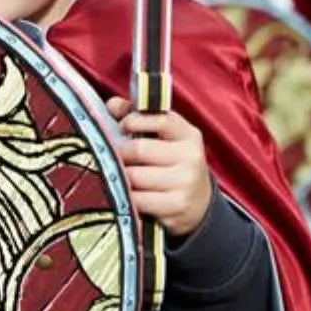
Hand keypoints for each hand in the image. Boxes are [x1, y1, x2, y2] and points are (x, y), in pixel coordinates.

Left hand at [105, 97, 212, 236]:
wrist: (198, 202)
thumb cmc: (171, 162)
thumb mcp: (163, 137)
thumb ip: (138, 117)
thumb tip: (112, 104)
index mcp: (188, 134)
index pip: (159, 119)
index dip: (134, 121)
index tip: (122, 127)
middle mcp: (191, 157)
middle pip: (139, 149)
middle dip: (121, 154)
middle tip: (117, 157)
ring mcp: (186, 182)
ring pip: (135, 176)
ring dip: (122, 177)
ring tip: (122, 176)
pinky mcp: (177, 206)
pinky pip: (137, 199)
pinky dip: (127, 197)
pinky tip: (128, 194)